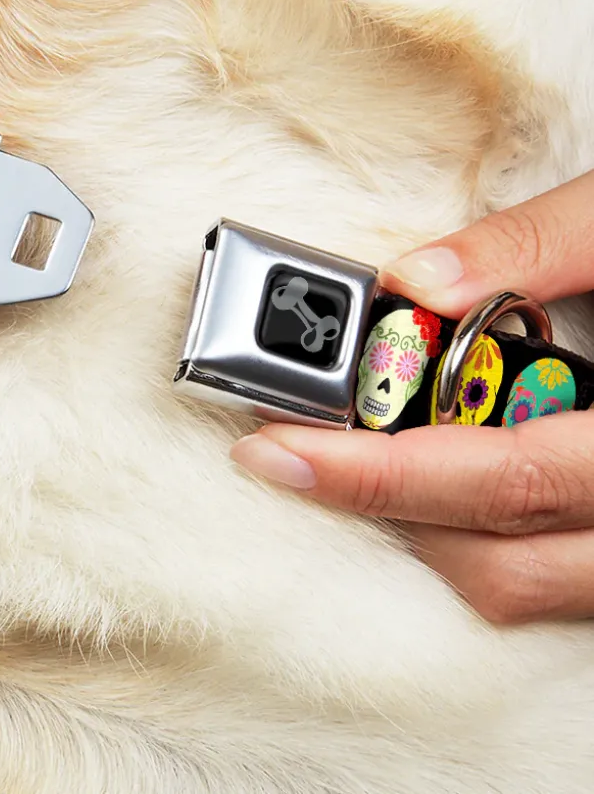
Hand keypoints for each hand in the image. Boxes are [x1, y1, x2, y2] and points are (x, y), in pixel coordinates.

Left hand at [231, 170, 593, 623]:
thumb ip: (537, 245)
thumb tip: (415, 281)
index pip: (503, 479)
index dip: (377, 473)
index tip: (275, 445)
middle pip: (502, 561)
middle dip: (379, 508)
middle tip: (288, 453)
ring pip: (528, 587)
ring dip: (427, 533)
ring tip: (354, 463)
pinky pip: (557, 581)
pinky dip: (484, 542)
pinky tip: (439, 482)